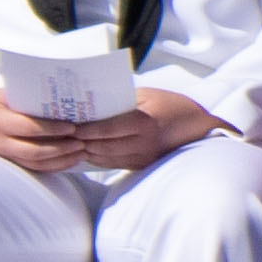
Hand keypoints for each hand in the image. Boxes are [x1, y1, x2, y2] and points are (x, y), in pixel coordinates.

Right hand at [0, 89, 96, 173]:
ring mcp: (2, 155)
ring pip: (34, 163)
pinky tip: (68, 161)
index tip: (72, 126)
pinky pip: (31, 168)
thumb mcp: (1, 95)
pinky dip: (52, 167)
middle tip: (81, 142)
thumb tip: (57, 96)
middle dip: (61, 148)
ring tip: (80, 152)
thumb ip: (24, 98)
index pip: (28, 128)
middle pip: (34, 151)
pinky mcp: (7, 162)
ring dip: (60, 160)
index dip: (51, 129)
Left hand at [61, 90, 220, 171]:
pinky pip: (114, 164)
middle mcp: (142, 144)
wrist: (199, 128)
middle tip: (62, 136)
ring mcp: (142, 157)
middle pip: (102, 146)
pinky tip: (87, 152)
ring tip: (70, 144)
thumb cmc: (173, 105)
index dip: (85, 129)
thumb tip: (94, 104)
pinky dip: (98, 159)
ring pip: (106, 159)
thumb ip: (122, 101)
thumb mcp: (148, 95)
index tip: (69, 126)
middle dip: (81, 142)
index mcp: (143, 122)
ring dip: (86, 153)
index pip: (106, 129)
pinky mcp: (142, 165)